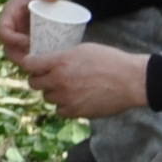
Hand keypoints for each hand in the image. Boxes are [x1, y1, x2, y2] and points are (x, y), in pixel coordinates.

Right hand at [0, 0, 74, 65]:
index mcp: (12, 12)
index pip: (2, 30)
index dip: (11, 40)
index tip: (29, 43)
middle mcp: (15, 26)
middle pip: (8, 48)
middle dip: (20, 57)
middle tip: (38, 61)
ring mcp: (25, 34)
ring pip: (20, 55)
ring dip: (30, 63)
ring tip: (46, 65)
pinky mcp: (37, 41)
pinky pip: (33, 55)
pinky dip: (39, 62)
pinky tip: (52, 64)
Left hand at [21, 42, 149, 119]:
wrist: (132, 81)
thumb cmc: (110, 60)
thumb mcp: (83, 49)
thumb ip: (62, 56)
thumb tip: (49, 61)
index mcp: (60, 63)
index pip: (29, 64)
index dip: (30, 64)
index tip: (33, 64)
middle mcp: (60, 82)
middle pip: (34, 84)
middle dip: (40, 79)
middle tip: (49, 76)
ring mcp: (68, 99)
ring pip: (47, 98)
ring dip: (52, 93)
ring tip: (65, 88)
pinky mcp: (78, 112)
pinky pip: (60, 111)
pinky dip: (63, 106)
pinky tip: (73, 99)